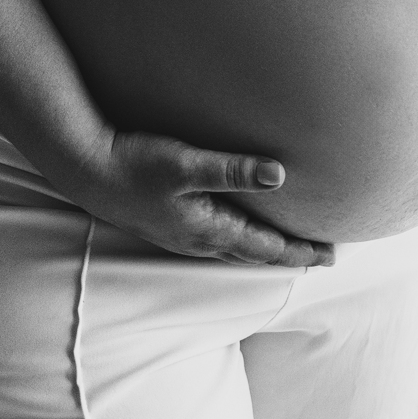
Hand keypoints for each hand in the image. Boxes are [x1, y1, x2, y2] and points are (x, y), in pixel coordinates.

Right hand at [69, 127, 334, 267]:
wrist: (87, 171)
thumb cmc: (136, 165)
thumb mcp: (187, 165)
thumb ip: (233, 169)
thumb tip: (281, 174)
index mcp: (208, 230)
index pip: (266, 247)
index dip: (300, 250)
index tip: (330, 253)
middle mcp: (198, 240)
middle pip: (254, 252)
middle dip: (288, 253)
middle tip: (321, 253)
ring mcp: (182, 234)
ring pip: (235, 247)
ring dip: (264, 246)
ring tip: (287, 244)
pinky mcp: (170, 222)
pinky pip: (216, 237)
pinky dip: (240, 236)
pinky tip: (238, 227)